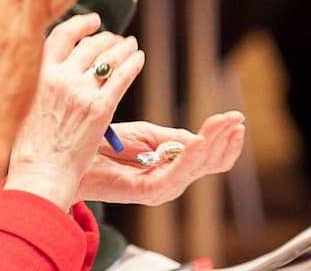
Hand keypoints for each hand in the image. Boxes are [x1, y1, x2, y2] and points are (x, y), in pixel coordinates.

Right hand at [5, 14, 144, 208]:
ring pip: (109, 57)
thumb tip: (55, 68)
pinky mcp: (101, 109)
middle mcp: (60, 77)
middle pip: (89, 45)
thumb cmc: (31, 146)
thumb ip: (40, 82)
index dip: (79, 24)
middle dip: (106, 38)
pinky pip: (122, 77)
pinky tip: (139, 58)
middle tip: (116, 39)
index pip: (61, 35)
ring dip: (123, 47)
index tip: (92, 21)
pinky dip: (133, 63)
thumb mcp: (24, 103)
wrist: (41, 172)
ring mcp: (81, 92)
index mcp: (38, 73)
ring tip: (131, 45)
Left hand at [77, 113, 245, 205]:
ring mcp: (162, 188)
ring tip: (222, 124)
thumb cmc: (106, 146)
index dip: (224, 139)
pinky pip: (176, 173)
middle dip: (224, 139)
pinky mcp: (148, 191)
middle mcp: (172, 181)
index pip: (209, 157)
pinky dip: (190, 157)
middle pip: (210, 163)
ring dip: (212, 143)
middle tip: (236, 119)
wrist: (74, 156)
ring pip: (197, 167)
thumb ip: (173, 138)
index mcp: (173, 167)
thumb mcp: (145, 135)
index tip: (237, 118)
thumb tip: (201, 136)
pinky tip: (198, 140)